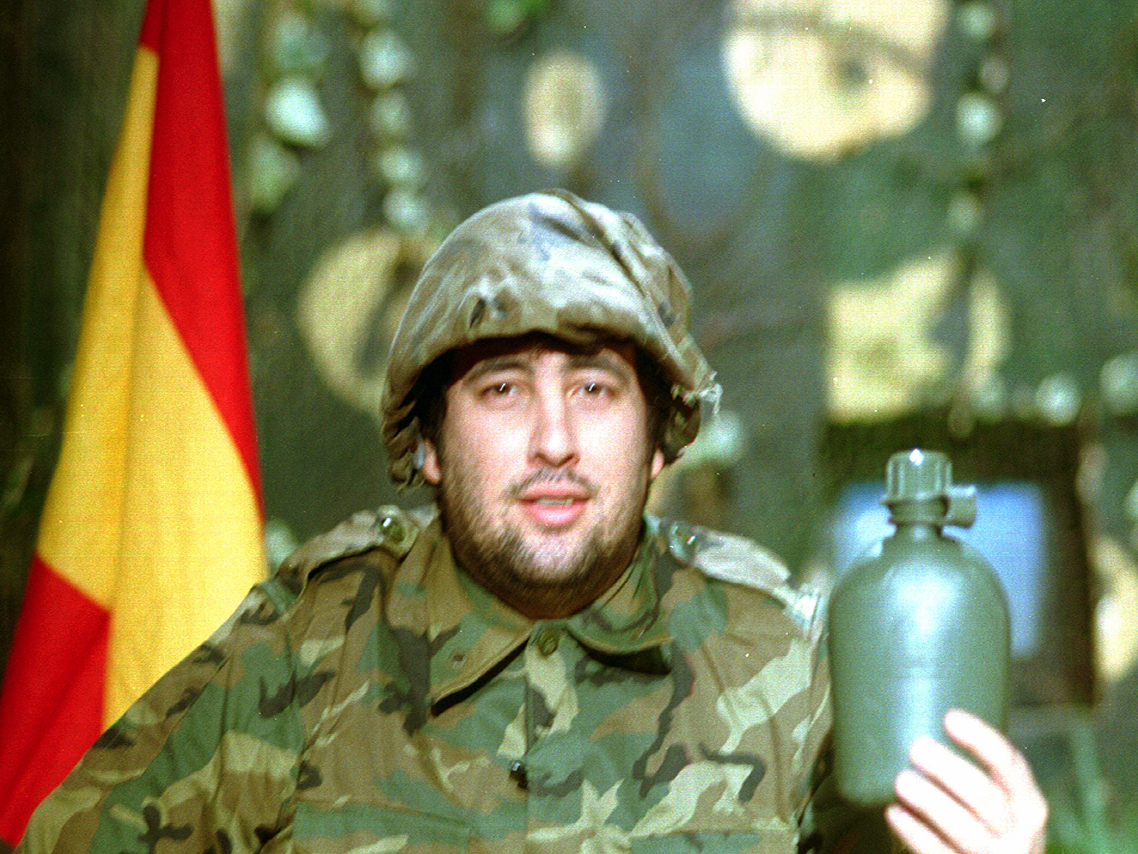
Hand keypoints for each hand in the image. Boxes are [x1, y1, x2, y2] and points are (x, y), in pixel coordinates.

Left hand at [884, 708, 1047, 853]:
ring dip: (931, 803)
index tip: (950, 717)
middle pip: (985, 797)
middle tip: (916, 747)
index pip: (1011, 765)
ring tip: (902, 781)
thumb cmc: (987, 826)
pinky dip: (916, 833)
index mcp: (1028, 804)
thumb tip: (919, 718)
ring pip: (965, 829)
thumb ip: (973, 772)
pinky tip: (895, 812)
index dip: (982, 739)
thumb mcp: (998, 801)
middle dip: (949, 770)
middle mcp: (1020, 834)